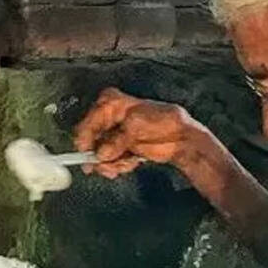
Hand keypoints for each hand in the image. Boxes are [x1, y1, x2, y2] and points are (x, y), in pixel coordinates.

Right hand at [74, 88, 208, 177]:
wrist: (181, 137)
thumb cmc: (165, 122)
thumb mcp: (136, 126)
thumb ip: (116, 141)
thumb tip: (102, 153)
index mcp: (110, 103)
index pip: (87, 122)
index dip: (86, 140)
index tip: (87, 154)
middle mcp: (109, 117)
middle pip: (91, 141)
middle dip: (100, 156)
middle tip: (109, 165)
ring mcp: (114, 134)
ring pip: (99, 154)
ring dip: (112, 163)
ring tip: (127, 161)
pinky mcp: (120, 148)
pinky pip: (110, 161)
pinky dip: (120, 165)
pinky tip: (132, 161)